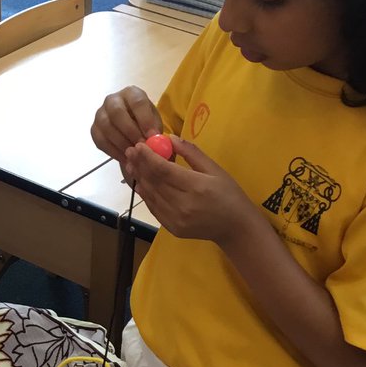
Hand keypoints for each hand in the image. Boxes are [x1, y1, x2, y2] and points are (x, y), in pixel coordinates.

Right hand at [91, 86, 162, 161]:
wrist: (132, 129)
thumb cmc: (145, 123)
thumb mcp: (154, 123)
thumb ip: (154, 130)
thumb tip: (153, 141)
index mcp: (131, 93)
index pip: (137, 102)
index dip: (145, 119)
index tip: (152, 136)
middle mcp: (112, 100)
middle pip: (117, 112)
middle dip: (130, 131)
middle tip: (141, 146)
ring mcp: (100, 114)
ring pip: (107, 127)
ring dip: (122, 143)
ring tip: (134, 154)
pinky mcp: (94, 129)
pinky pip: (101, 141)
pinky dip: (113, 152)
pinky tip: (125, 158)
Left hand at [125, 136, 255, 244]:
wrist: (235, 228)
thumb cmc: (229, 195)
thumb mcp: (215, 169)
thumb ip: (191, 153)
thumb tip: (170, 138)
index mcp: (196, 187)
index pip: (164, 170)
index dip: (148, 156)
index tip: (139, 145)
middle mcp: (183, 205)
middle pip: (154, 182)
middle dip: (140, 165)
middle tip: (130, 151)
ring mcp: (176, 219)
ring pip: (151, 195)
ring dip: (140, 178)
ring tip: (131, 164)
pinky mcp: (172, 228)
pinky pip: (154, 208)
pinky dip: (146, 195)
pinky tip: (141, 183)